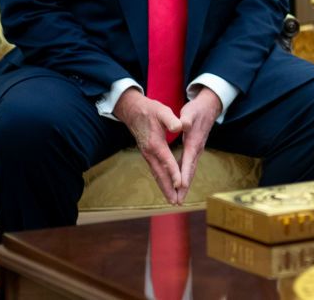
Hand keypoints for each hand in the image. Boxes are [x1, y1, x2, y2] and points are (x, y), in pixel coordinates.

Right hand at [113, 88, 183, 203]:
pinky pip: (155, 170)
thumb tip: (179, 127)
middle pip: (160, 174)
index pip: (166, 160)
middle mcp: (150, 152)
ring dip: (164, 188)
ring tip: (171, 200)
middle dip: (168, 188)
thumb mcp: (162, 111)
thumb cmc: (150, 110)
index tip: (181, 184)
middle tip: (176, 203)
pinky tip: (166, 186)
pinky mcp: (148, 154)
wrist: (133, 110)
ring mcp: (147, 155)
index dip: (174, 172)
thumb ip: (171, 119)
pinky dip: (161, 180)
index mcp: (155, 143)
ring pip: (156, 174)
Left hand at [177, 87, 221, 203]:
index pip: (188, 160)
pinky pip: (189, 167)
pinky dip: (185, 177)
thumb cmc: (197, 110)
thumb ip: (186, 119)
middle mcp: (196, 149)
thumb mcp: (190, 112)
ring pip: (190, 171)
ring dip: (184, 186)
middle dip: (184, 187)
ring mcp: (197, 151)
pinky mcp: (195, 150)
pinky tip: (180, 184)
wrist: (209, 107)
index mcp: (194, 142)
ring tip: (178, 199)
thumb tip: (183, 124)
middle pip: (190, 171)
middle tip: (177, 202)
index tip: (180, 187)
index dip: (184, 174)